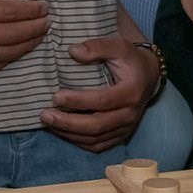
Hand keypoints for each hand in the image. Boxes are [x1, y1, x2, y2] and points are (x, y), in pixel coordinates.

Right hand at [0, 0, 47, 77]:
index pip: (9, 12)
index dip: (31, 11)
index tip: (44, 7)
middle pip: (10, 35)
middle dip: (34, 29)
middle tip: (48, 23)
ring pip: (2, 55)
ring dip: (26, 47)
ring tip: (39, 38)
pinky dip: (6, 61)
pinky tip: (16, 52)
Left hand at [38, 35, 154, 151]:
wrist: (148, 76)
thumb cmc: (130, 60)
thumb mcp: (119, 46)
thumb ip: (97, 47)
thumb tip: (72, 51)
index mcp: (131, 91)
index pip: (103, 101)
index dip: (78, 101)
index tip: (55, 97)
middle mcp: (130, 114)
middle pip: (97, 126)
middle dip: (68, 123)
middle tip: (44, 115)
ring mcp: (126, 128)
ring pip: (95, 139)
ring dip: (69, 134)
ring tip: (48, 123)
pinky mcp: (120, 136)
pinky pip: (97, 146)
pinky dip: (78, 142)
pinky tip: (62, 132)